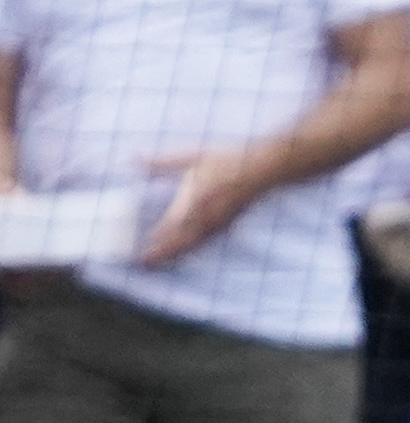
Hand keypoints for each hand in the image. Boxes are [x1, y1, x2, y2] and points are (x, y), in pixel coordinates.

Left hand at [138, 148, 272, 267]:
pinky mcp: (228, 224)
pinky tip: (187, 250)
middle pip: (181, 244)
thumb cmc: (228, 160)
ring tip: (162, 262)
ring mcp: (219, 224)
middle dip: (163, 256)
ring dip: (177, 256)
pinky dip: (193, 249)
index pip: (169, 229)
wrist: (264, 169)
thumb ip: (161, 162)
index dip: (155, 243)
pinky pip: (207, 242)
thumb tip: (133, 158)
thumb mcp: (191, 158)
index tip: (140, 253)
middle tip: (145, 265)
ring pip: (194, 246)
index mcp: (194, 202)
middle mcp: (206, 218)